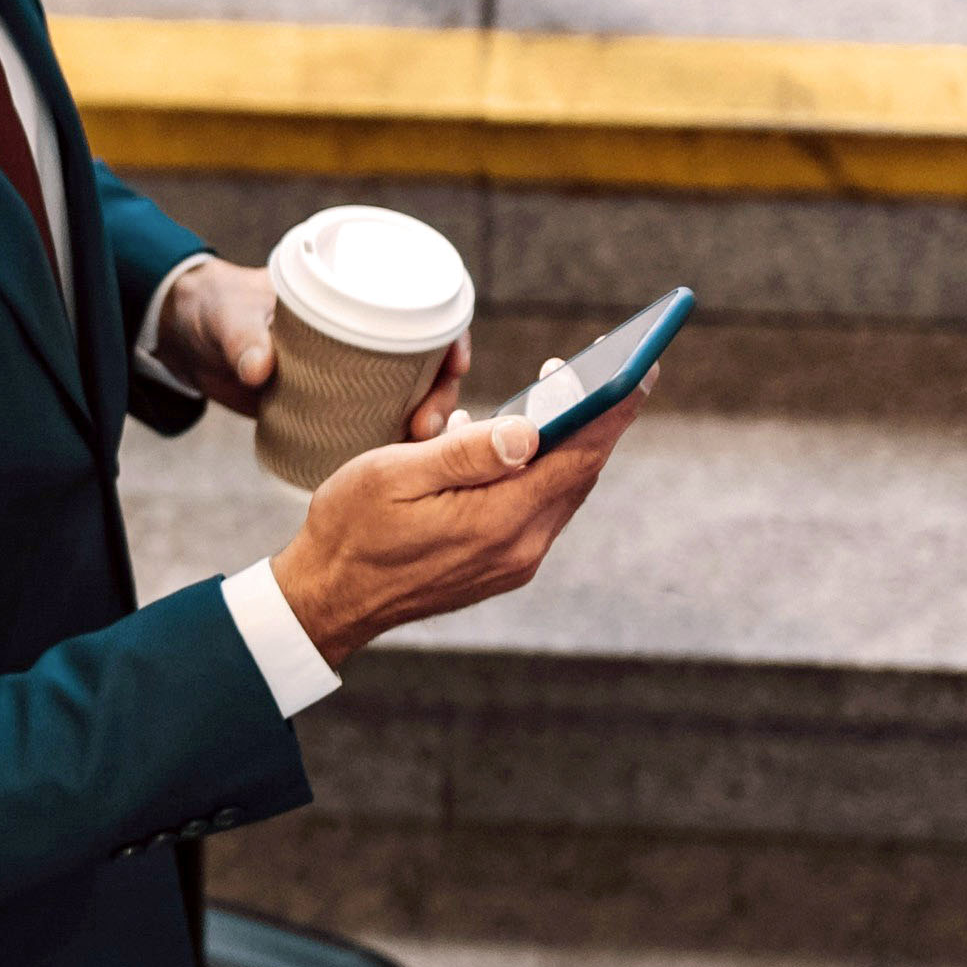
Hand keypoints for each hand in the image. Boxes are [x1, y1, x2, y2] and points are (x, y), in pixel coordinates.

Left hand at [154, 259, 471, 425]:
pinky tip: (399, 464)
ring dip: (421, 421)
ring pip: (406, 394)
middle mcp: (362, 332)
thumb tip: (258, 369)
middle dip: (439, 393)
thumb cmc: (215, 308)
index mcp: (352, 293)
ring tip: (414, 448)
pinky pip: (373, 416)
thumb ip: (242, 340)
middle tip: (426, 426)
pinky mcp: (330, 400)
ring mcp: (349, 369)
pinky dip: (389, 437)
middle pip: (425, 361)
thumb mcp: (229, 318)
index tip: (456, 363)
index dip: (451, 334)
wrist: (187, 338)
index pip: (423, 307)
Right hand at [271, 394, 634, 660]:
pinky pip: (539, 510)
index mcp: (499, 521)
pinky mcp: (502, 568)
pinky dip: (540, 472)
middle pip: (580, 472)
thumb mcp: (395, 475)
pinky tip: (516, 447)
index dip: (614, 408)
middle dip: (595, 418)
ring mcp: (514, 563)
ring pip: (562, 491)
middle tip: (593, 367)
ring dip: (568, 445)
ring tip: (559, 398)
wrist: (327, 598)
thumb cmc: (351, 529)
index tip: (639, 367)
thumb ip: (466, 453)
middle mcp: (520, 548)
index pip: (579, 455)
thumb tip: (530, 430)